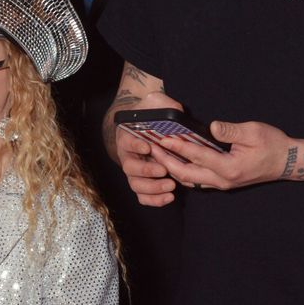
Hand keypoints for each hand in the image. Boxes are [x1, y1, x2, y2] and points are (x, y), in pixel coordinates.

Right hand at [115, 90, 179, 207]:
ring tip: (170, 186)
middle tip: (163, 170)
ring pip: (136, 185)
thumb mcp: (155, 104)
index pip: (127, 142)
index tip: (147, 147)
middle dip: (146, 170)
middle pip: (129, 168)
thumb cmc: (150, 116)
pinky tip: (169, 198)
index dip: (135, 145)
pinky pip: (143, 196)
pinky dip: (154, 200)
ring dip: (152, 188)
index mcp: (128, 137)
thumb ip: (163, 105)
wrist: (145, 129)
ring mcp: (134, 172)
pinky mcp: (142, 183)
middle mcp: (127, 156)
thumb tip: (176, 109)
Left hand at [147, 118, 293, 191]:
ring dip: (172, 168)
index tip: (162, 139)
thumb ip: (230, 130)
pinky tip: (173, 162)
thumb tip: (210, 127)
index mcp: (229, 167)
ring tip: (158, 155)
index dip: (178, 147)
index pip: (197, 156)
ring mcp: (221, 184)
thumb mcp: (253, 132)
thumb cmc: (272, 144)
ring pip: (189, 179)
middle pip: (186, 173)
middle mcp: (222, 180)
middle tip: (151, 149)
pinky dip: (182, 171)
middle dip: (166, 161)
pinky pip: (196, 180)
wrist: (285, 162)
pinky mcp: (222, 183)